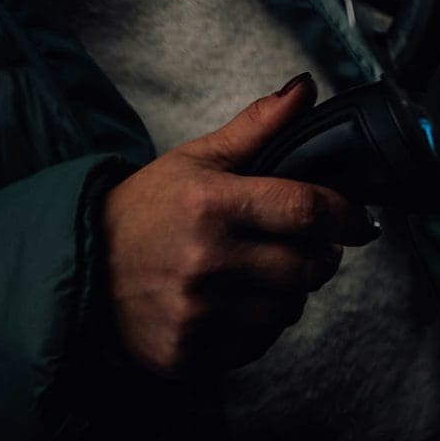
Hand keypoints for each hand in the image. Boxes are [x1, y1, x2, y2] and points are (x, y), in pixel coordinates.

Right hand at [100, 74, 378, 377]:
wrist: (79, 268)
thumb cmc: (145, 210)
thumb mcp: (195, 159)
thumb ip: (256, 126)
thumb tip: (306, 86)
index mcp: (211, 205)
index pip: (306, 209)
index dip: (346, 216)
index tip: (360, 222)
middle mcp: (205, 261)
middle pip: (307, 267)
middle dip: (317, 256)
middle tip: (302, 247)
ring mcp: (196, 313)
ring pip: (288, 308)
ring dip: (287, 292)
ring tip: (258, 273)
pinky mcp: (189, 354)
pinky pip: (258, 342)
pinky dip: (258, 325)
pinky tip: (230, 303)